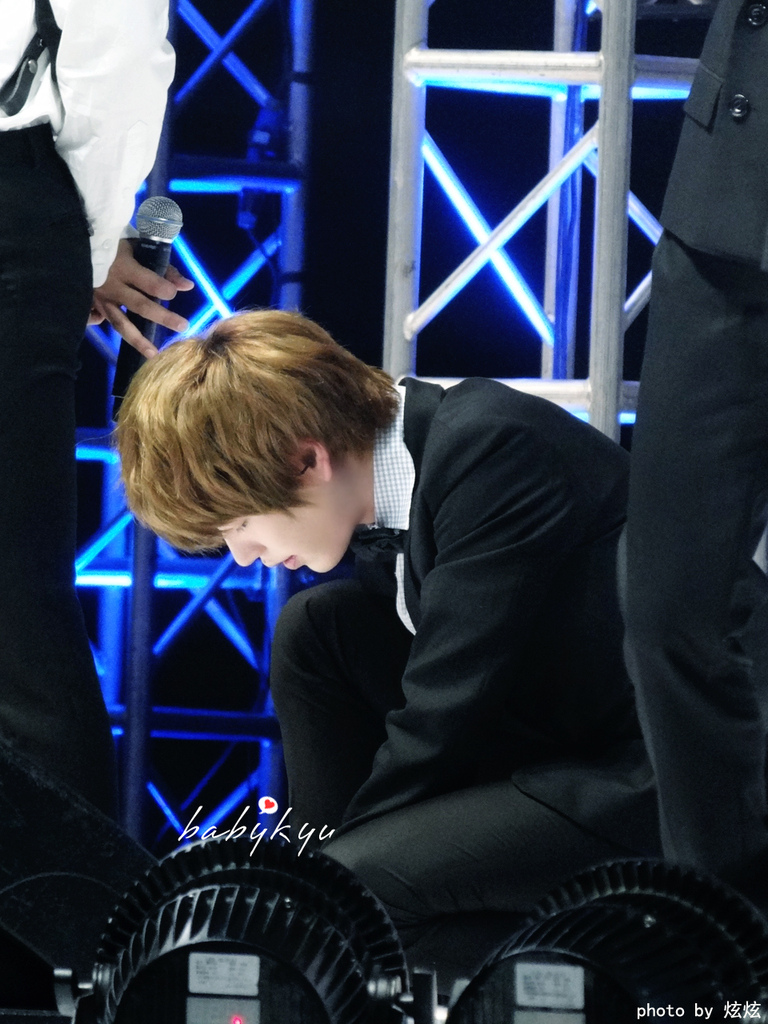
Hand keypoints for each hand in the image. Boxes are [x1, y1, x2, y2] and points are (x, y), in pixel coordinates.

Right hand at [88, 238, 194, 357]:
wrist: (74, 246)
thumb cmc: (114, 246)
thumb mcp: (139, 249)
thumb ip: (164, 268)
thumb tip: (187, 286)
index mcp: (124, 267)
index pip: (147, 281)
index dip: (163, 288)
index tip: (173, 294)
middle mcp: (113, 286)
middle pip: (139, 305)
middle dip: (162, 317)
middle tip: (183, 326)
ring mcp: (101, 299)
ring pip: (121, 323)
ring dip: (138, 340)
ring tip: (154, 354)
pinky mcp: (92, 307)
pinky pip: (106, 323)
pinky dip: (118, 336)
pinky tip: (130, 349)